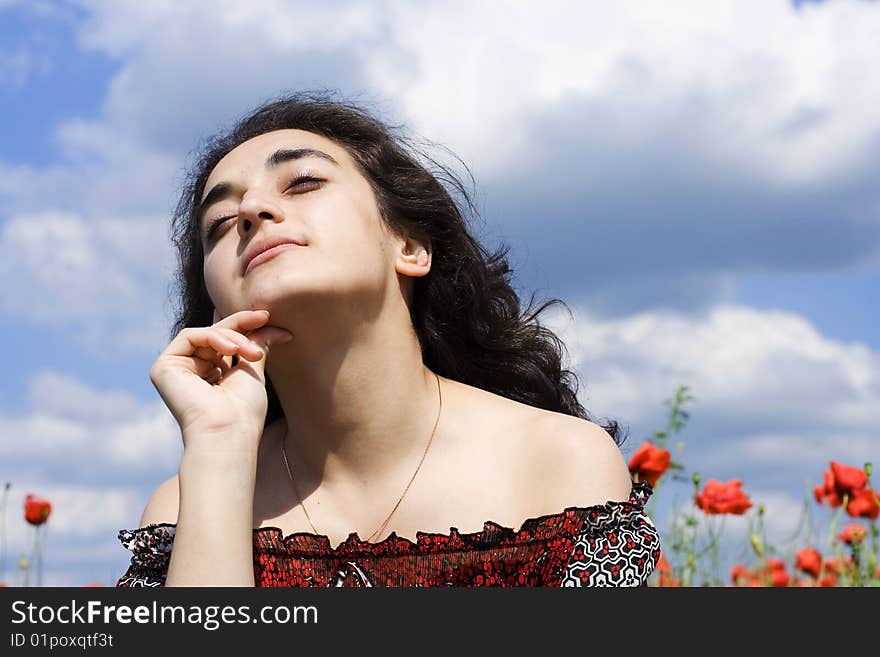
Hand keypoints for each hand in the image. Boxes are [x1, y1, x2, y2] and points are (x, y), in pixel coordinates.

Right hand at [149, 309, 292, 451]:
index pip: (224, 341)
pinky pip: (190, 336)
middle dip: (241, 324)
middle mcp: (191, 372)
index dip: (243, 325)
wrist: (228, 433)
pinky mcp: (163, 367)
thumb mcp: (253, 369)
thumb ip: (255, 343)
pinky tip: (233, 349)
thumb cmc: (243, 411)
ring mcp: (176, 369)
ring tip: (251, 352)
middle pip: (215, 334)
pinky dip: (214, 337)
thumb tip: (268, 323)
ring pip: (205, 334)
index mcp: (211, 375)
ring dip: (233, 336)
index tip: (267, 317)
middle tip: (264, 317)